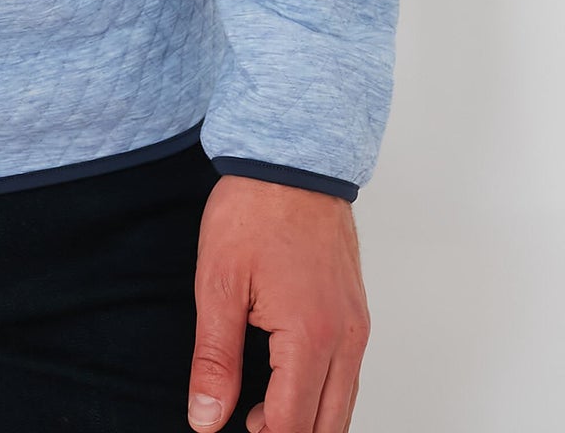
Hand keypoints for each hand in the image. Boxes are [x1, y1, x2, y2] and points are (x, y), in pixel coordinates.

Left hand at [186, 175, 369, 432]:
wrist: (291, 157)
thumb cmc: (253, 210)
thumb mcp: (218, 283)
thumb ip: (215, 359)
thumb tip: (207, 419)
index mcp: (309, 336)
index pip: (291, 425)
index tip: (234, 429)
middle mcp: (345, 338)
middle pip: (327, 426)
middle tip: (248, 423)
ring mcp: (357, 325)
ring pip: (343, 404)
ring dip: (308, 420)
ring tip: (260, 412)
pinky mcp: (357, 312)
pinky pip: (349, 374)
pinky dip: (323, 393)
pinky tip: (288, 383)